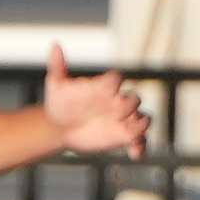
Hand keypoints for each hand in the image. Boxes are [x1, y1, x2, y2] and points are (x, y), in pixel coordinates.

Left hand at [38, 49, 153, 161]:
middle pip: (134, 99)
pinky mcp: (125, 135)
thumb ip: (58, 66)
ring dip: (140, 126)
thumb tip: (55, 45)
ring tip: (131, 136)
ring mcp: (124, 118)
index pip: (117, 79)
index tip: (109, 90)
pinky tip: (134, 154)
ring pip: (144, 119)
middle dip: (128, 106)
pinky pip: (141, 140)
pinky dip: (142, 147)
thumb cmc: (61, 102)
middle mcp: (118, 100)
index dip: (115, 84)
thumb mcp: (57, 85)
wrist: (61, 125)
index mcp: (105, 86)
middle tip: (115, 114)